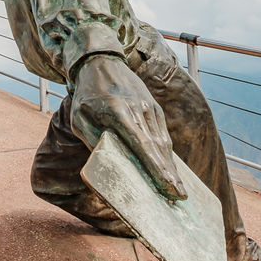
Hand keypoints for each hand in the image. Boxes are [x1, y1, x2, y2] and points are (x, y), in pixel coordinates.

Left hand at [71, 54, 184, 200]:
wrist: (100, 63)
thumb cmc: (87, 96)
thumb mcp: (80, 120)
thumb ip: (95, 142)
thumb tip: (112, 166)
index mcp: (118, 113)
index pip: (142, 145)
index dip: (157, 168)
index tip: (168, 186)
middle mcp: (139, 110)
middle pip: (158, 148)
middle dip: (170, 175)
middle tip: (179, 197)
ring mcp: (149, 107)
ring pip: (163, 142)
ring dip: (171, 167)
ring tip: (177, 190)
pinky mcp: (154, 107)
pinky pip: (162, 134)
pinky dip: (166, 153)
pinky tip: (170, 169)